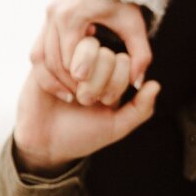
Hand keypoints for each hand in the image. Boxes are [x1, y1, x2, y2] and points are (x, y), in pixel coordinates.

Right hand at [14, 37, 159, 175]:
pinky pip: (54, 58)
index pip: (124, 59)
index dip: (117, 82)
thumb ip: (141, 109)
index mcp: (111, 72)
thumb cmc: (83, 134)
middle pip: (104, 52)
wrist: (48, 146)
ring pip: (81, 48)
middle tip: (86, 100)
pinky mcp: (40, 62)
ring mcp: (66, 58)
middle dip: (97, 83)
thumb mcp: (117, 126)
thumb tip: (154, 85)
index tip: (104, 102)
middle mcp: (91, 60)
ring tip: (74, 98)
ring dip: (78, 80)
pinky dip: (58, 81)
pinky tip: (59, 96)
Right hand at [32, 0, 152, 101]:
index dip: (80, 79)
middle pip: (53, 59)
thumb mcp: (134, 25)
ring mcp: (47, 15)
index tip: (92, 92)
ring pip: (41, 56)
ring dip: (54, 76)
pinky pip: (38, 49)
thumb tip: (138, 83)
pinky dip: (48, 67)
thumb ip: (140, 53)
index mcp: (73, 14)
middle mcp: (54, 13)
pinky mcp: (46, 19)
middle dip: (66, 81)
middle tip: (82, 97)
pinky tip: (63, 80)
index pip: (70, 57)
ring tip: (71, 93)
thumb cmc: (123, 0)